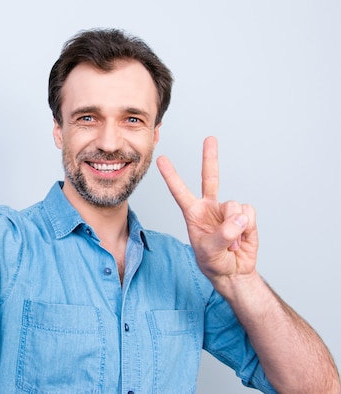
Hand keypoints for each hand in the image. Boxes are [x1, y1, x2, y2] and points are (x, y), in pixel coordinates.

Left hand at [156, 137, 258, 288]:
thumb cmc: (213, 262)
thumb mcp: (209, 252)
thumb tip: (238, 218)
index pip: (180, 191)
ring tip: (231, 241)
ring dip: (235, 226)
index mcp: (193, 213)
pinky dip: (248, 227)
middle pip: (210, 177)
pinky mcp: (245, 215)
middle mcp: (210, 207)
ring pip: (234, 206)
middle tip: (210, 139)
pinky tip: (243, 237)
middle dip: (210, 157)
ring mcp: (228, 210)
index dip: (171, 176)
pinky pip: (248, 213)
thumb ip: (222, 235)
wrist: (234, 271)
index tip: (161, 159)